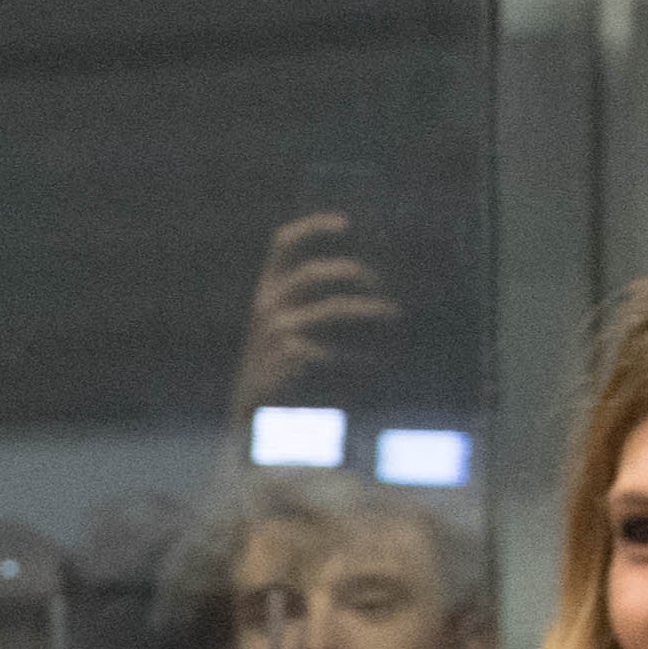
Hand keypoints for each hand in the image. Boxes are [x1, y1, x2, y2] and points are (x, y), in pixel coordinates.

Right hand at [228, 212, 400, 421]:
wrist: (253, 423)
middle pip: (317, 272)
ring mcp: (276, 329)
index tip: (346, 225)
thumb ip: (313, 307)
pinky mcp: (291, 354)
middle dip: (356, 274)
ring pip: (334, 308)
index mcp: (266, 294)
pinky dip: (361, 357)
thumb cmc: (282, 377)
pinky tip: (375, 367)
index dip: (313, 227)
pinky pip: (337, 349)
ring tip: (393, 318)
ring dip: (370, 310)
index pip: (283, 245)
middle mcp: (267, 306)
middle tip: (381, 285)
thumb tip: (370, 283)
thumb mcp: (287, 335)